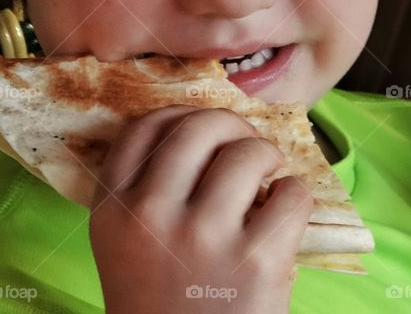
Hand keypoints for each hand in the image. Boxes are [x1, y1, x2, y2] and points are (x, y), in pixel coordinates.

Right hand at [88, 105, 312, 313]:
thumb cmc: (162, 304)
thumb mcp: (128, 246)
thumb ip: (147, 190)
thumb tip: (202, 128)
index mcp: (113, 210)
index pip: (147, 126)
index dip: (184, 116)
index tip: (206, 132)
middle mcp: (151, 215)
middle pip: (202, 126)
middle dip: (234, 130)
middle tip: (248, 151)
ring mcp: (203, 237)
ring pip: (250, 153)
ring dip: (268, 159)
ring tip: (269, 183)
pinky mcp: (256, 260)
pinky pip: (292, 194)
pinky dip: (297, 199)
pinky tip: (283, 220)